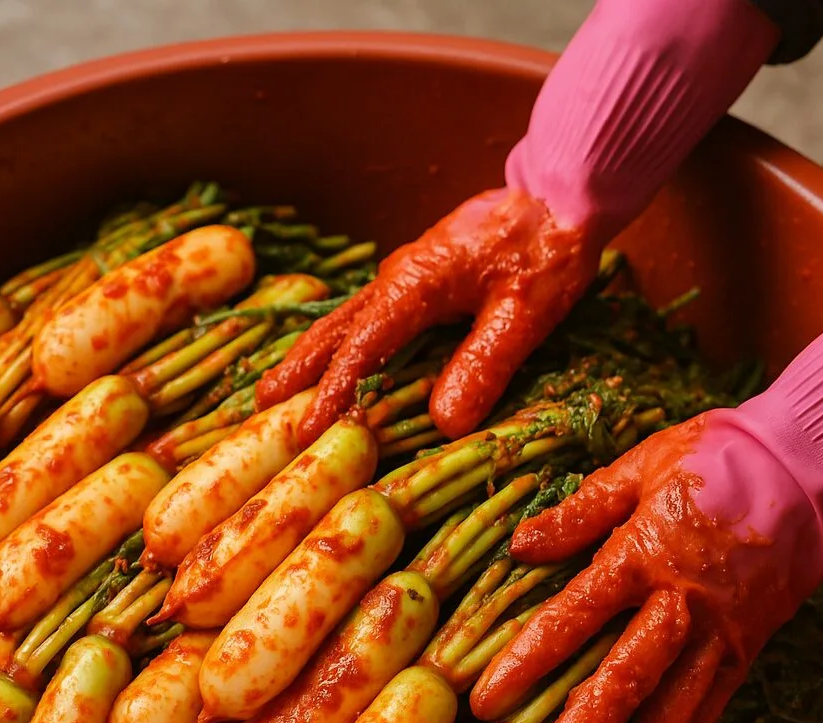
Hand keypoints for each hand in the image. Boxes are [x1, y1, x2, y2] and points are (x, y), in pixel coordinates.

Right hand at [255, 189, 597, 445]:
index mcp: (414, 286)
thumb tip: (444, 423)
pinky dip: (339, 341)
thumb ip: (484, 364)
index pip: (360, 348)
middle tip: (261, 407)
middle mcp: (397, 279)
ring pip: (343, 319)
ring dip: (311, 355)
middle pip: (333, 330)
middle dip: (297, 370)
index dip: (332, 392)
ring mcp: (405, 274)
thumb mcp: (524, 312)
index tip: (305, 431)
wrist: (562, 191)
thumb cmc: (547, 248)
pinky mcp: (419, 276)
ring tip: (281, 387)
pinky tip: (336, 357)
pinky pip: (365, 313)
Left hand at [470, 409, 822, 722]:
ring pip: (675, 703)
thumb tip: (521, 545)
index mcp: (641, 554)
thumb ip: (580, 512)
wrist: (805, 465)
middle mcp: (679, 603)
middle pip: (625, 677)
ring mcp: (720, 629)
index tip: (488, 699)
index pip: (573, 617)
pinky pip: (717, 699)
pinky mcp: (749, 642)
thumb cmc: (711, 457)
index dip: (527, 661)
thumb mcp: (638, 468)